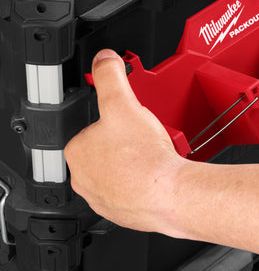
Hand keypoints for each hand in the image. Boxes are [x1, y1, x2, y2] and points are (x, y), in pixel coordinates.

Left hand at [64, 49, 184, 233]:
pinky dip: (141, 184)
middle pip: (106, 150)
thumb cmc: (144, 157)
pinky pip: (130, 192)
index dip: (114, 123)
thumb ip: (110, 76)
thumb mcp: (124, 103)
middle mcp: (84, 178)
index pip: (92, 129)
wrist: (169, 193)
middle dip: (124, 144)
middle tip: (142, 140)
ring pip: (118, 171)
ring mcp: (102, 198)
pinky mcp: (121, 212)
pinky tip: (153, 175)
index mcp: (77, 151)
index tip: (129, 124)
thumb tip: (104, 58)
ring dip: (133, 163)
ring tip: (151, 156)